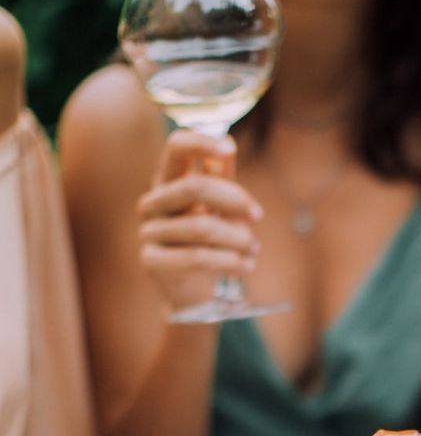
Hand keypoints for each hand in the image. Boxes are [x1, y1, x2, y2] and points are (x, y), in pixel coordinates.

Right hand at [137, 130, 262, 310]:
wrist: (191, 291)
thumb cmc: (207, 242)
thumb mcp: (217, 207)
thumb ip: (221, 178)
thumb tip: (228, 145)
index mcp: (166, 180)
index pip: (175, 148)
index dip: (201, 144)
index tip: (229, 149)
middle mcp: (152, 202)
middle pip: (192, 187)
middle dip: (232, 199)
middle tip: (257, 215)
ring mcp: (148, 231)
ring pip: (200, 227)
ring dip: (236, 237)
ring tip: (254, 248)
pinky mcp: (151, 260)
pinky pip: (196, 258)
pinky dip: (228, 262)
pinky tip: (246, 266)